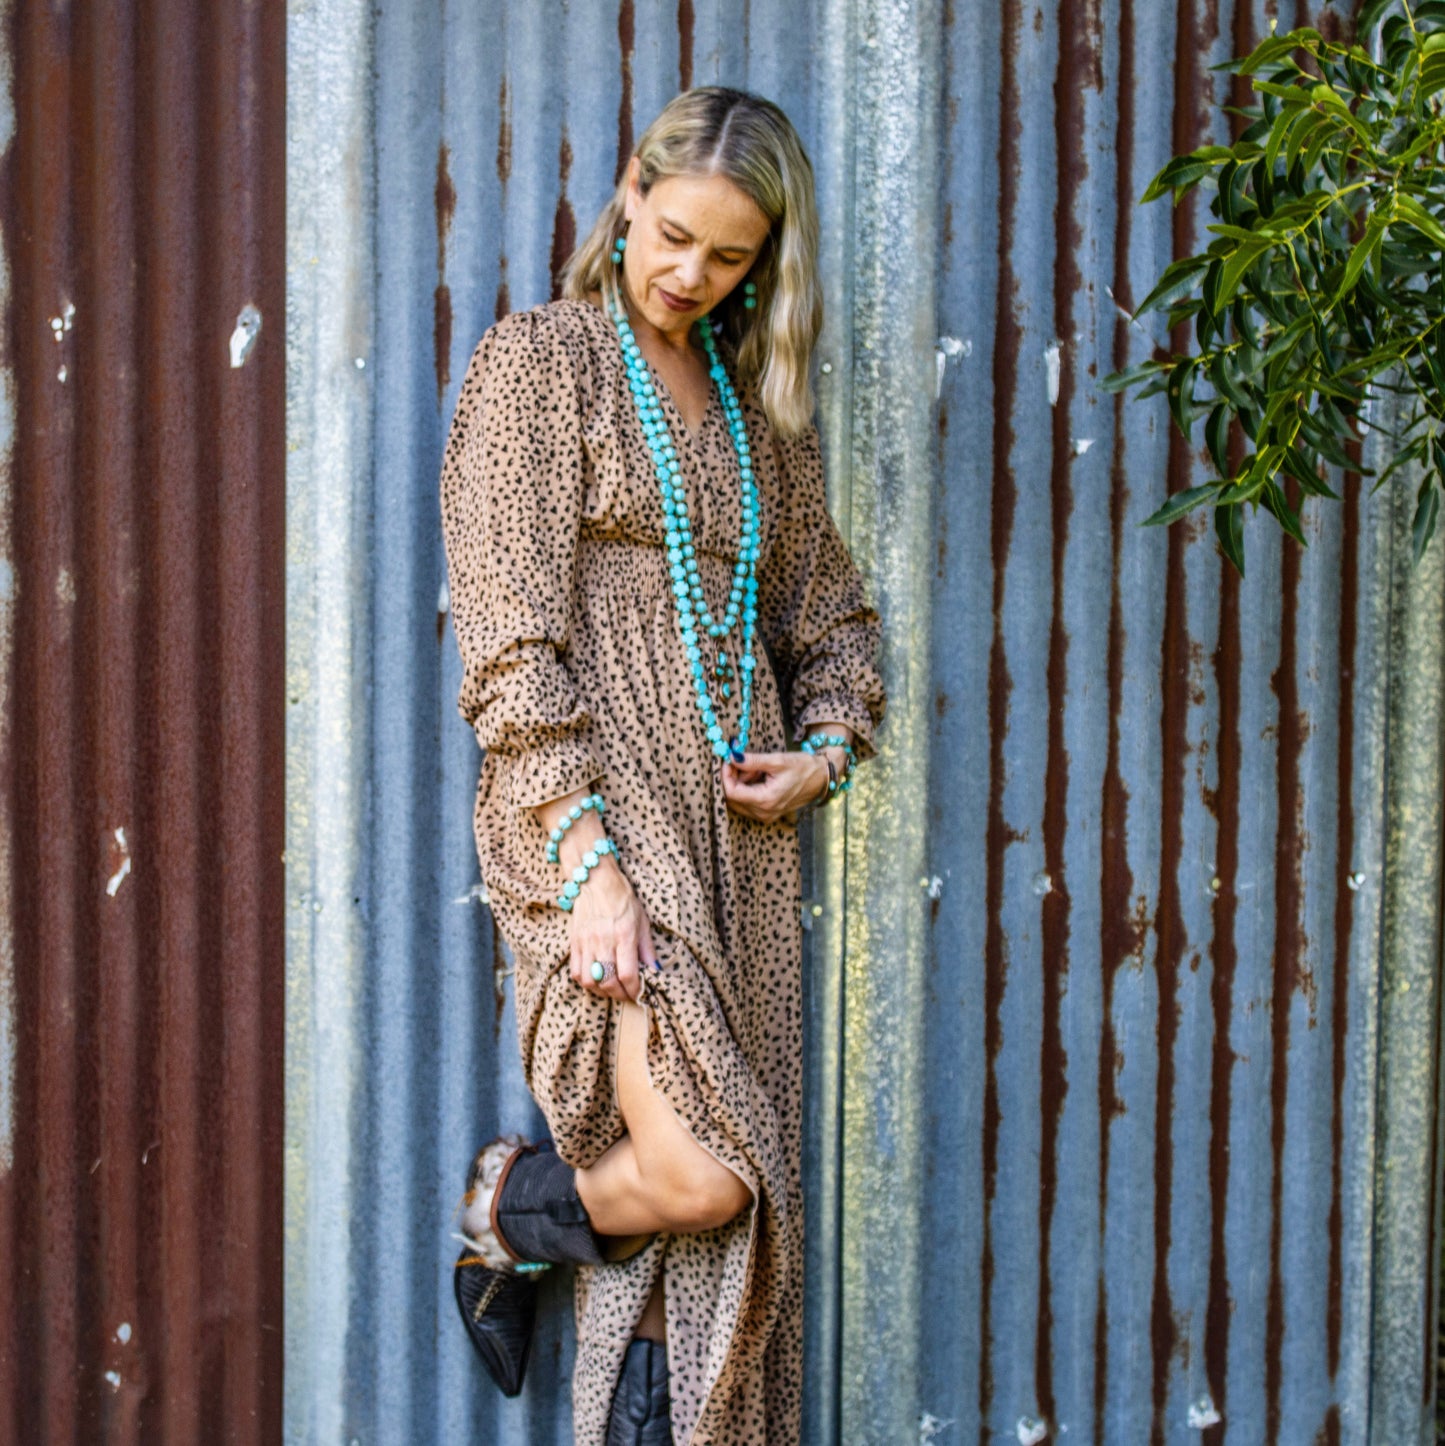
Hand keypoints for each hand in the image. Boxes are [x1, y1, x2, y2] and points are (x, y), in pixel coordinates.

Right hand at [565, 856, 657, 1003]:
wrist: (596, 880)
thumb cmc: (623, 899)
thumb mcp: (642, 921)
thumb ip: (648, 948)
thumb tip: (656, 971)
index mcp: (624, 935)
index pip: (628, 974)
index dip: (634, 990)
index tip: (639, 994)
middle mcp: (603, 941)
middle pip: (608, 982)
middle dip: (620, 995)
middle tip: (627, 995)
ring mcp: (586, 942)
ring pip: (589, 981)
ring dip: (601, 991)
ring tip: (610, 989)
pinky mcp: (574, 942)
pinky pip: (575, 972)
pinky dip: (586, 981)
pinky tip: (595, 979)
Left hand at [721, 751, 829, 824]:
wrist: (820, 779)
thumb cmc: (803, 768)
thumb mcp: (777, 760)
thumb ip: (752, 761)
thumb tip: (732, 756)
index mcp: (766, 800)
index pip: (731, 792)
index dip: (725, 775)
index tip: (728, 759)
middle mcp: (764, 813)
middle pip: (733, 798)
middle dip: (732, 778)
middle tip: (740, 761)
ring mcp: (765, 815)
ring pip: (738, 801)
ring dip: (739, 783)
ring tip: (753, 768)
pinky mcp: (767, 814)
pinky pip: (747, 803)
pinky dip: (746, 789)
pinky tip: (757, 776)